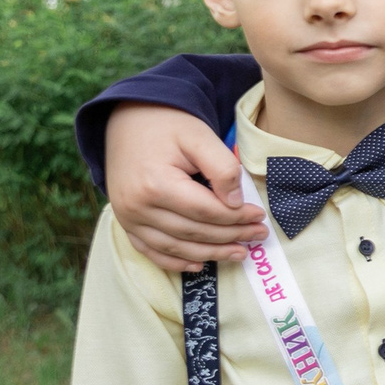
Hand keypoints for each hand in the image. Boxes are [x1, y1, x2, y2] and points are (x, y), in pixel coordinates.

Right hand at [108, 104, 263, 271]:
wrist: (128, 120)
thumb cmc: (168, 126)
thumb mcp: (199, 136)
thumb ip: (222, 167)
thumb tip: (235, 203)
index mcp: (156, 183)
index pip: (205, 211)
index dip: (236, 218)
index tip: (259, 217)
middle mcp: (137, 206)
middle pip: (192, 232)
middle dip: (230, 237)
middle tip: (258, 236)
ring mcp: (127, 217)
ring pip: (175, 247)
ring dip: (210, 254)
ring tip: (239, 253)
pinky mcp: (125, 221)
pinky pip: (150, 251)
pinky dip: (175, 262)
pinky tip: (200, 264)